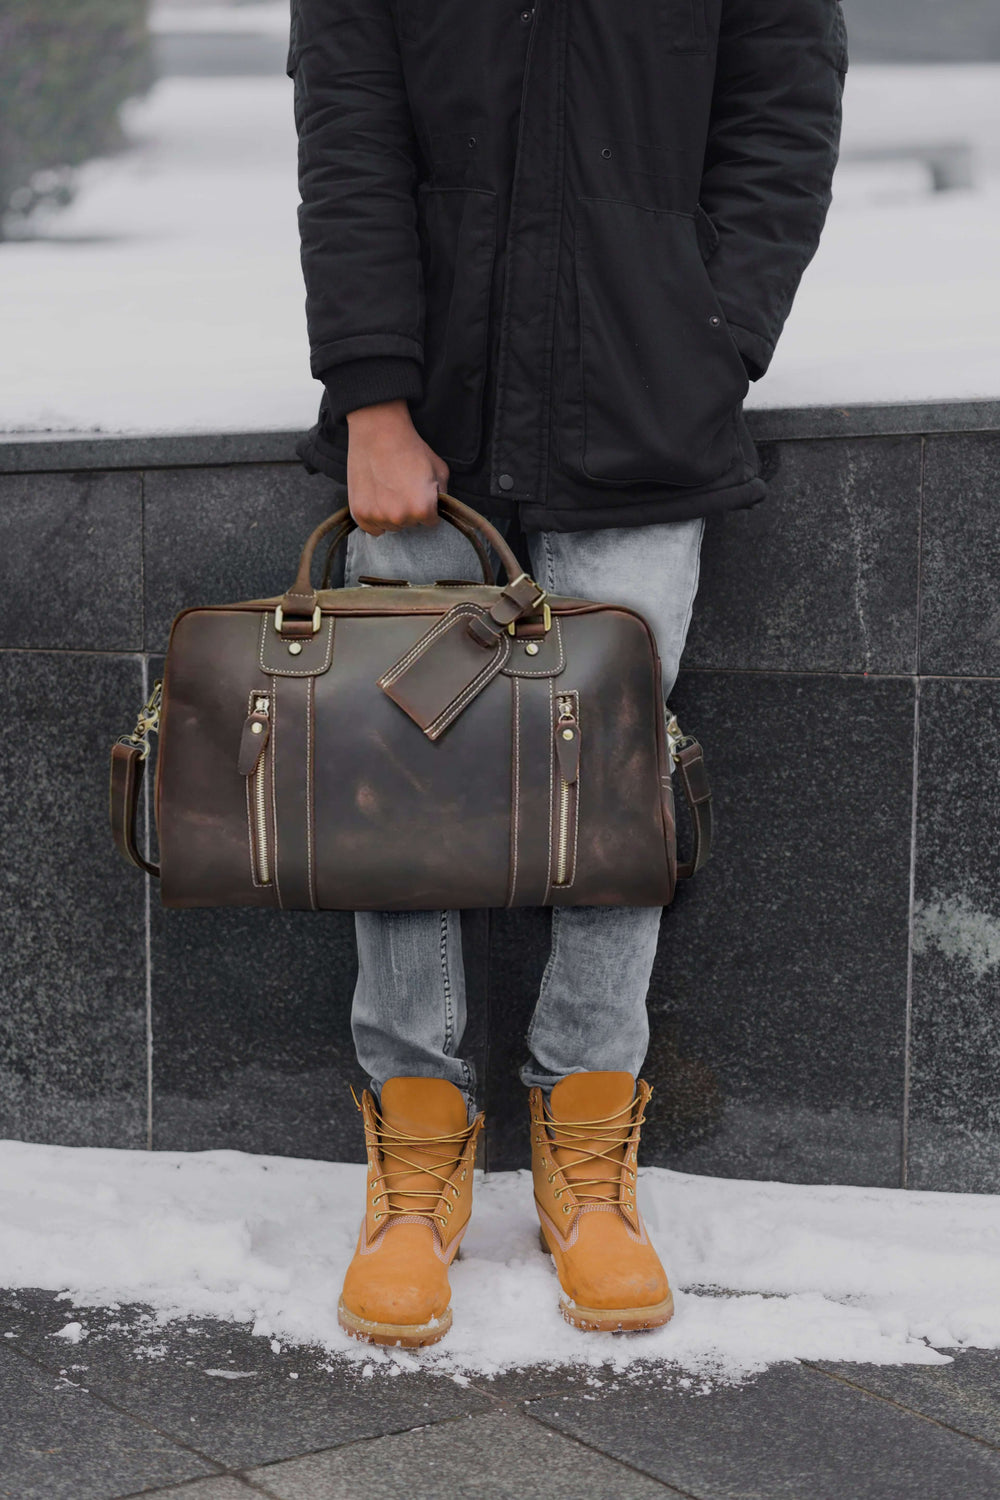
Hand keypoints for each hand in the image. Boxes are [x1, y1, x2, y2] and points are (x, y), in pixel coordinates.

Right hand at [345, 399, 448, 535]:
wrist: (379, 432)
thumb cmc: (411, 448)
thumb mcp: (439, 470)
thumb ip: (442, 495)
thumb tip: (439, 508)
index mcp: (422, 509)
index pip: (431, 521)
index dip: (427, 505)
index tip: (419, 491)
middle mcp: (400, 517)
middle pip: (410, 524)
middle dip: (410, 509)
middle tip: (402, 486)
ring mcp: (378, 516)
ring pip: (392, 526)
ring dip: (392, 514)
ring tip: (388, 489)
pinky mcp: (359, 513)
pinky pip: (373, 529)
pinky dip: (375, 518)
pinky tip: (376, 499)